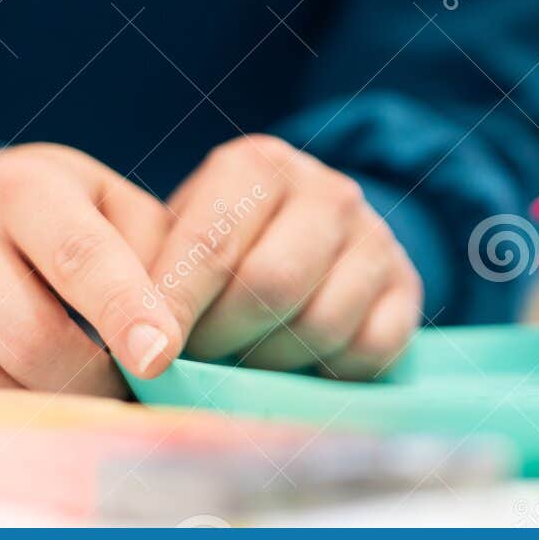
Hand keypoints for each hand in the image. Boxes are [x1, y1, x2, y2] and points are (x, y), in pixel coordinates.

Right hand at [0, 144, 174, 404]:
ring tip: (77, 405)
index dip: (124, 312)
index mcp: (27, 188)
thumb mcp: (124, 212)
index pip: (81, 257)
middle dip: (90, 382)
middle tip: (127, 395)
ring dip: (34, 409)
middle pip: (27, 337)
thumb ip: (160, 261)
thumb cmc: (76, 219)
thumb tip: (174, 333)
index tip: (160, 358)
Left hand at [152, 135, 419, 379]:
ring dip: (272, 364)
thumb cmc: (216, 253)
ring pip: (320, 322)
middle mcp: (326, 190)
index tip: (147, 356)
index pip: (212, 242)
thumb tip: (130, 347)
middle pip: (271, 284)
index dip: (174, 306)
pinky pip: (370, 348)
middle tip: (196, 364)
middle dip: (223, 340)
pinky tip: (299, 369)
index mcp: (258, 165)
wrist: (303, 245)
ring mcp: (376, 237)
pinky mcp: (408, 287)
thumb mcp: (175, 241)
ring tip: (243, 367)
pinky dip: (329, 373)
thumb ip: (151, 280)